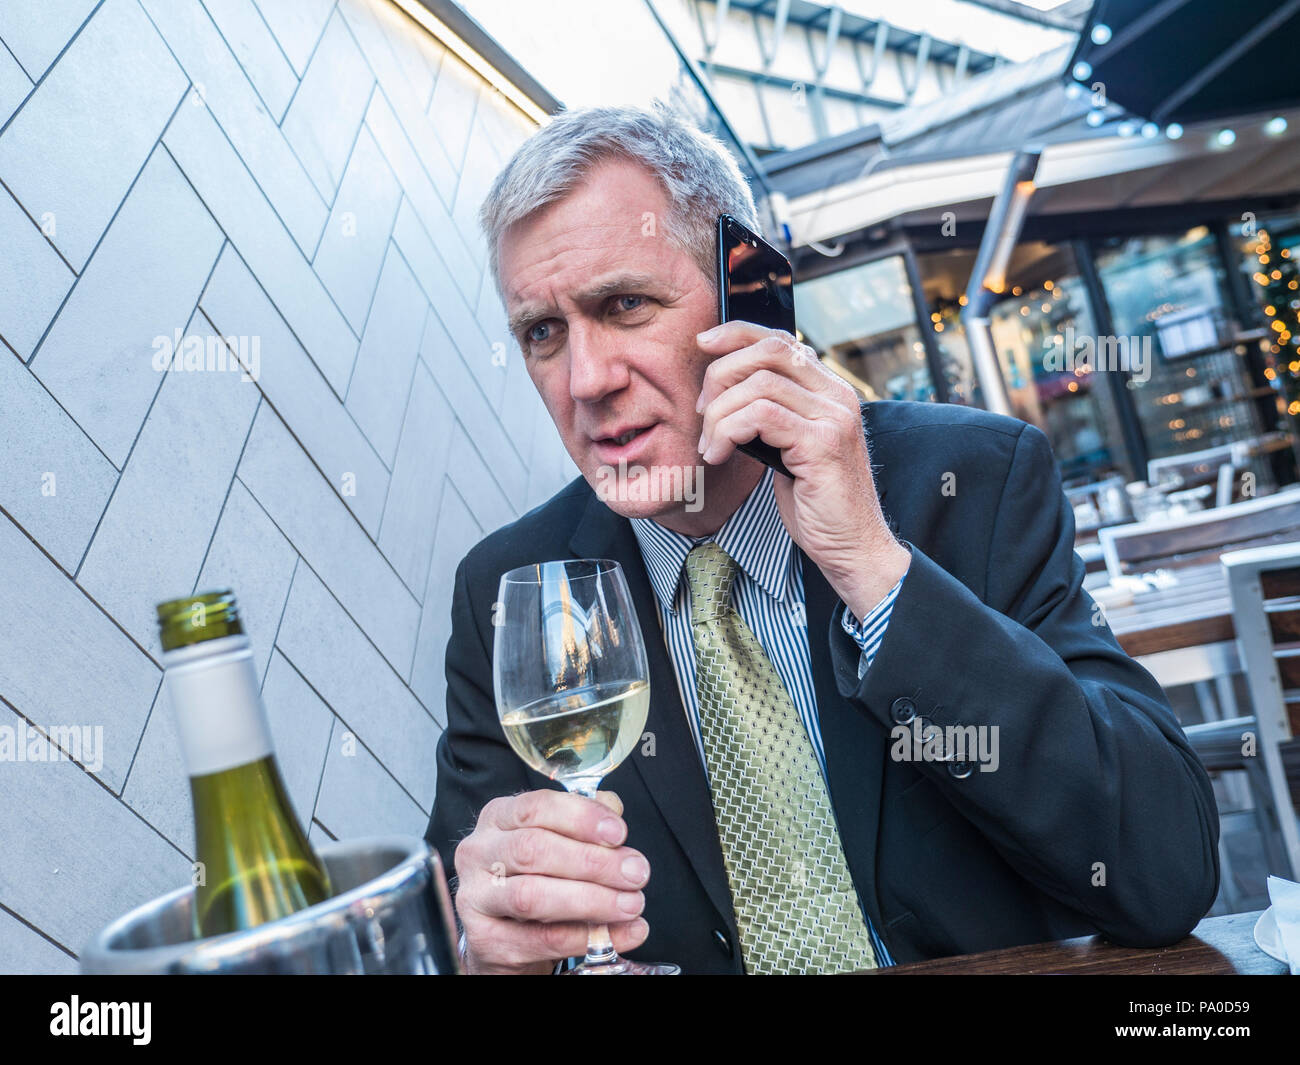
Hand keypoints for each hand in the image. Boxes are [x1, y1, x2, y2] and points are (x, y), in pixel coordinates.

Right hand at [452, 789, 651, 973]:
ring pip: (533, 895)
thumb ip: (583, 821)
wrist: (504, 932)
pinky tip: (622, 933)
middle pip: (534, 850)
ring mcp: (476, 898)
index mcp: (498, 818)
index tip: (619, 833)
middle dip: (593, 862)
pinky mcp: (486, 941)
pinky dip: (588, 937)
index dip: (581, 818)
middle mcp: (478, 853)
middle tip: (636, 873)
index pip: (536, 807)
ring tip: (631, 905)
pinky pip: (542, 940)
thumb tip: (613, 811)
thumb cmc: (534, 875)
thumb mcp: (555, 840)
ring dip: (592, 901)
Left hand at [695, 321, 910, 618]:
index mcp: (830, 391)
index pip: (781, 339)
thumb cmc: (817, 503)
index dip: (738, 333)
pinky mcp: (822, 443)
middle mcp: (837, 396)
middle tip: (702, 412)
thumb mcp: (789, 447)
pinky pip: (760, 416)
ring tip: (710, 444)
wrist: (851, 546)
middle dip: (721, 374)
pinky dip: (728, 432)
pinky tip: (718, 455)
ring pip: (757, 386)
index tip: (704, 342)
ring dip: (719, 414)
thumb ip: (772, 414)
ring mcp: (833, 417)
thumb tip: (726, 389)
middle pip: (769, 351)